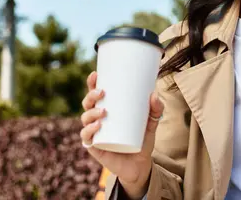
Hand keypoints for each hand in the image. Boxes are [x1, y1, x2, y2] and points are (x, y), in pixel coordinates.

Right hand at [80, 71, 163, 198]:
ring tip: (103, 112)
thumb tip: (154, 94)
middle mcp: (97, 120)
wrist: (140, 165)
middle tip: (102, 93)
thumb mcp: (151, 123)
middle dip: (91, 96)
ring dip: (91, 113)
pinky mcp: (95, 148)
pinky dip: (89, 131)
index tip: (95, 74)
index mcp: (108, 109)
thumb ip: (156, 109)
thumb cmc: (142, 140)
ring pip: (85, 119)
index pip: (96, 94)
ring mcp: (95, 133)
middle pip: (87, 104)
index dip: (92, 83)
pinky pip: (87, 138)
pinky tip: (97, 126)